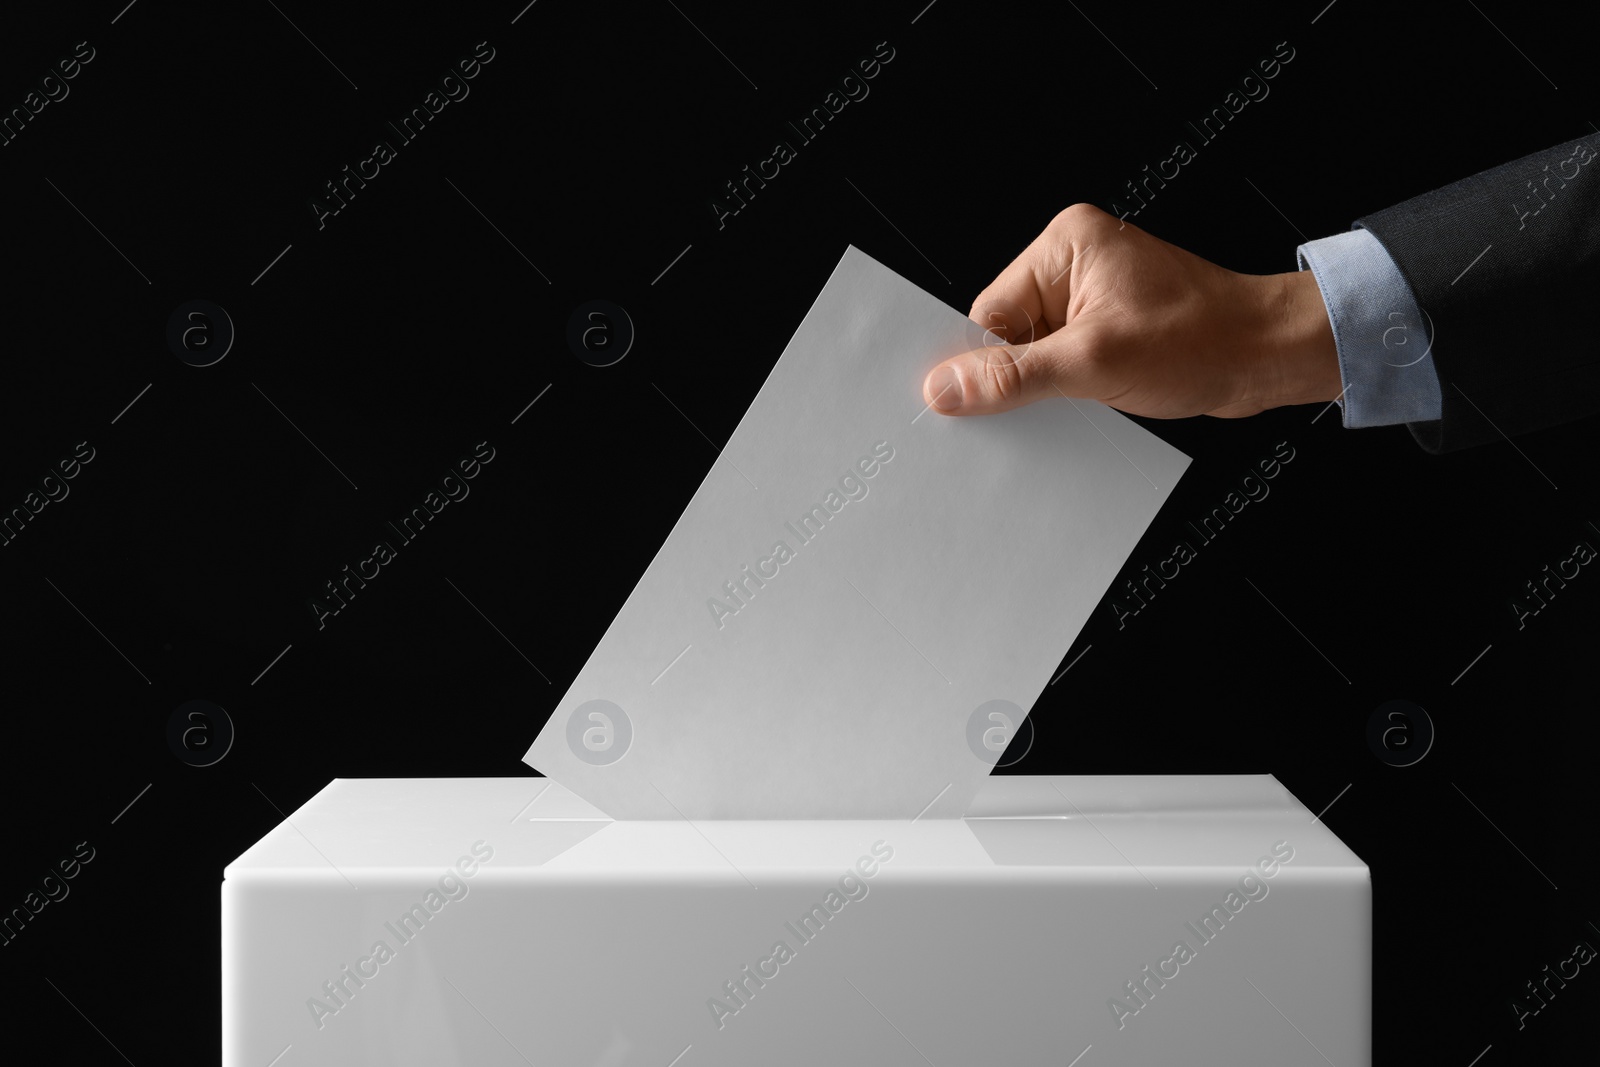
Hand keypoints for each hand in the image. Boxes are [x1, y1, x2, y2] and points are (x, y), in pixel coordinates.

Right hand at [922, 204, 1340, 419]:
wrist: (1270, 356)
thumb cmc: (1205, 338)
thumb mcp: (1094, 362)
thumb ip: (1014, 376)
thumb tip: (948, 386)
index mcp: (1065, 245)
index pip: (990, 311)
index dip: (978, 360)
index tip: (961, 401)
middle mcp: (1076, 263)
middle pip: (1009, 333)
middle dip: (1016, 376)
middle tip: (1030, 407)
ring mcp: (1093, 297)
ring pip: (1035, 353)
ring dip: (1045, 388)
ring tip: (1076, 399)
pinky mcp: (1109, 328)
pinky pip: (1063, 362)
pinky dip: (1066, 391)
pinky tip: (1085, 405)